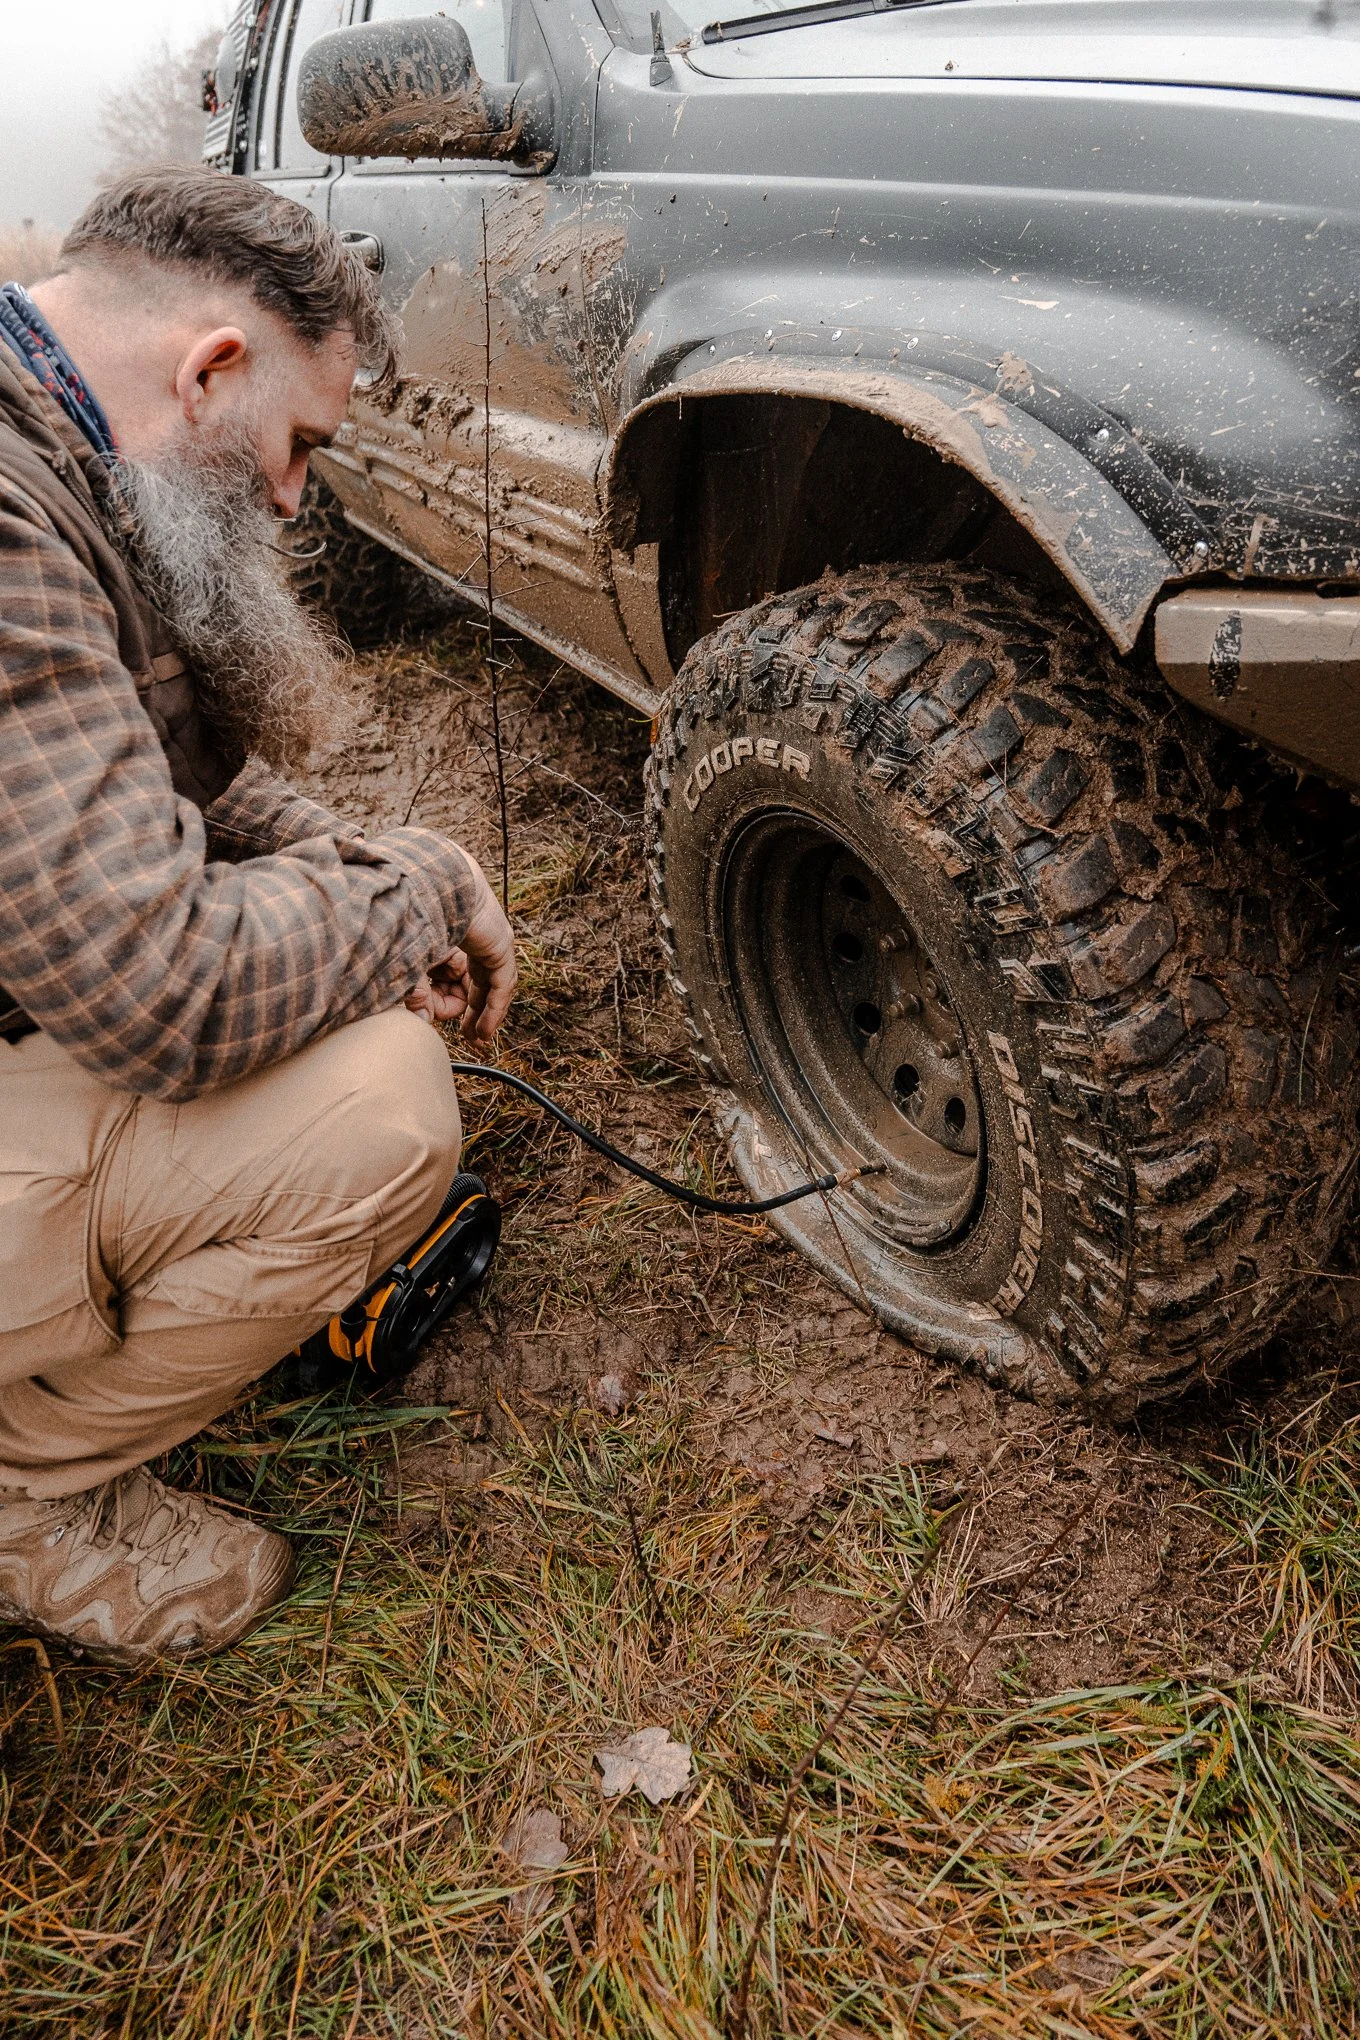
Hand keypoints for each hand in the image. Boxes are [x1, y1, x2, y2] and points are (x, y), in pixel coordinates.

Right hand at [405, 861, 515, 1041]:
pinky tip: (485, 1031)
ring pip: (491, 985)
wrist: (425, 884)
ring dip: (484, 1015)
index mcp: (448, 936)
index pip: (450, 977)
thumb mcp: (406, 962)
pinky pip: (502, 984)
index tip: (428, 1015)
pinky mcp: (500, 945)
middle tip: (470, 1039)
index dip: (441, 1002)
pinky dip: (494, 1009)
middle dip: (472, 1014)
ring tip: (478, 1041)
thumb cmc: (408, 914)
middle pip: (476, 983)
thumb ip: (414, 992)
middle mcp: (471, 939)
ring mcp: (489, 941)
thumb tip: (422, 1023)